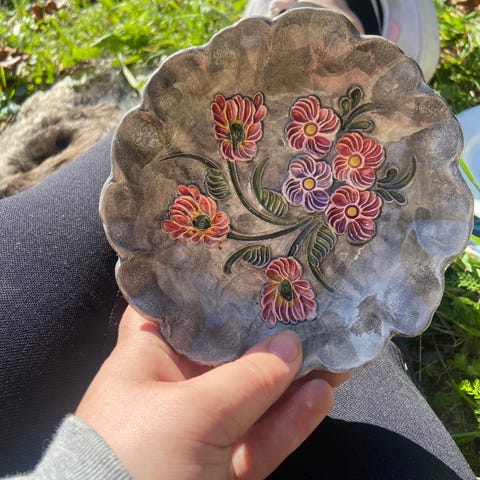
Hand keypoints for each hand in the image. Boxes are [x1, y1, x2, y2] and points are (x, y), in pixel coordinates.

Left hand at [76, 306, 348, 479]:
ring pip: (252, 395)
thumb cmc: (135, 461)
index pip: (174, 309)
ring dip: (292, 376)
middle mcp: (172, 388)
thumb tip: (291, 346)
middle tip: (306, 312)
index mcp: (146, 360)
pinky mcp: (224, 467)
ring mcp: (201, 430)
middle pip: (226, 350)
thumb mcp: (189, 414)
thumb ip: (246, 378)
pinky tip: (321, 394)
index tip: (246, 269)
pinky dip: (291, 419)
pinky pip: (262, 436)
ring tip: (332, 351)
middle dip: (266, 334)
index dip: (206, 287)